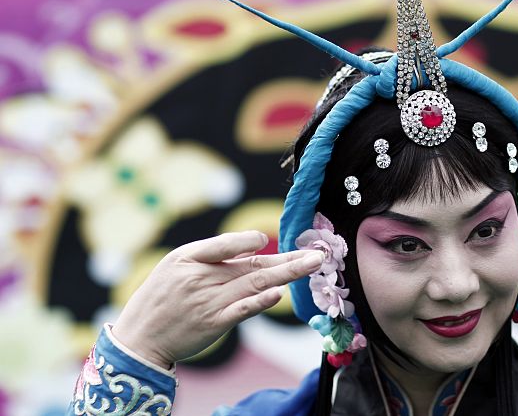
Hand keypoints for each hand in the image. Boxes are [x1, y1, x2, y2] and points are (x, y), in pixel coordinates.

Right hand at [111, 231, 323, 368]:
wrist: (139, 339)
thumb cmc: (160, 298)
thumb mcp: (174, 266)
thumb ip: (211, 255)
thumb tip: (253, 246)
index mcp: (188, 258)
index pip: (223, 244)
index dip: (247, 240)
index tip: (268, 238)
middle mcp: (200, 277)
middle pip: (252, 265)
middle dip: (288, 259)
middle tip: (317, 253)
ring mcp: (209, 301)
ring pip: (254, 284)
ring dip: (287, 274)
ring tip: (311, 266)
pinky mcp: (214, 324)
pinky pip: (242, 310)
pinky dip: (260, 301)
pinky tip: (279, 294)